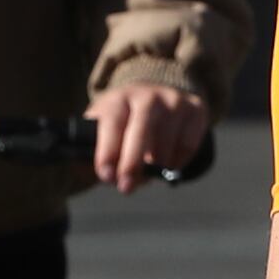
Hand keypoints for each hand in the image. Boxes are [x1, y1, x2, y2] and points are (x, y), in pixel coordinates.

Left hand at [88, 83, 208, 192]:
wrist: (160, 90)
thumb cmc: (126, 118)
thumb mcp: (104, 124)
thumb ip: (91, 148)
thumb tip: (82, 170)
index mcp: (119, 99)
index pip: (112, 123)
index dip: (107, 151)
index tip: (105, 176)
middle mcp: (147, 96)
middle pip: (141, 131)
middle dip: (132, 164)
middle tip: (126, 188)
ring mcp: (174, 101)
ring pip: (166, 143)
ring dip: (156, 166)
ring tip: (148, 171)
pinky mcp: (196, 109)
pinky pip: (187, 145)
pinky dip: (177, 161)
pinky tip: (167, 160)